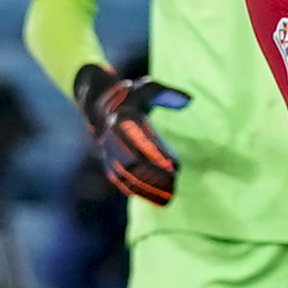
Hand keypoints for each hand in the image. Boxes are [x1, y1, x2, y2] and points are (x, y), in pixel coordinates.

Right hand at [72, 65, 189, 207]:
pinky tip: (156, 199)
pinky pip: (120, 179)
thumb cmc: (131, 96)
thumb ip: (167, 94)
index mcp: (123, 118)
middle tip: (174, 181)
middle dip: (153, 174)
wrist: (98, 104)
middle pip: (132, 161)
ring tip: (168, 196)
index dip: (157, 155)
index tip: (175, 166)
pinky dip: (137, 190)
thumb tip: (188, 100)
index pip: (141, 141)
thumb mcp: (147, 88)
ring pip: (126, 174)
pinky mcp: (108, 161)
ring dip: (146, 186)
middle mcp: (113, 136)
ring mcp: (108, 151)